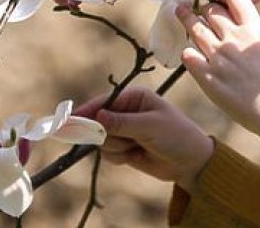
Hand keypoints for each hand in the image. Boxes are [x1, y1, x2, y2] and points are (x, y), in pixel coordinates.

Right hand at [75, 86, 213, 192]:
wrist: (190, 162)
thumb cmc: (176, 136)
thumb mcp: (150, 127)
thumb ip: (122, 123)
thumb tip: (97, 116)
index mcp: (135, 97)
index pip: (103, 102)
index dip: (86, 113)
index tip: (69, 123)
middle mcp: (127, 110)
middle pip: (98, 123)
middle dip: (107, 135)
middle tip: (125, 142)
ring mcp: (124, 129)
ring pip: (101, 140)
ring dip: (117, 148)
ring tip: (138, 147)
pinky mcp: (124, 147)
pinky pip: (107, 153)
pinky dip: (118, 157)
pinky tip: (136, 156)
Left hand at [177, 0, 259, 157]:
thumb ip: (252, 32)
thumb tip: (237, 22)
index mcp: (254, 27)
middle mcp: (234, 37)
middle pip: (209, 9)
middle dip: (204, 9)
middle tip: (199, 11)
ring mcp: (218, 56)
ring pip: (194, 27)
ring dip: (187, 19)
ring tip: (181, 14)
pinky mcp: (207, 77)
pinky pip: (188, 55)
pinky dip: (189, 52)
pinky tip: (192, 54)